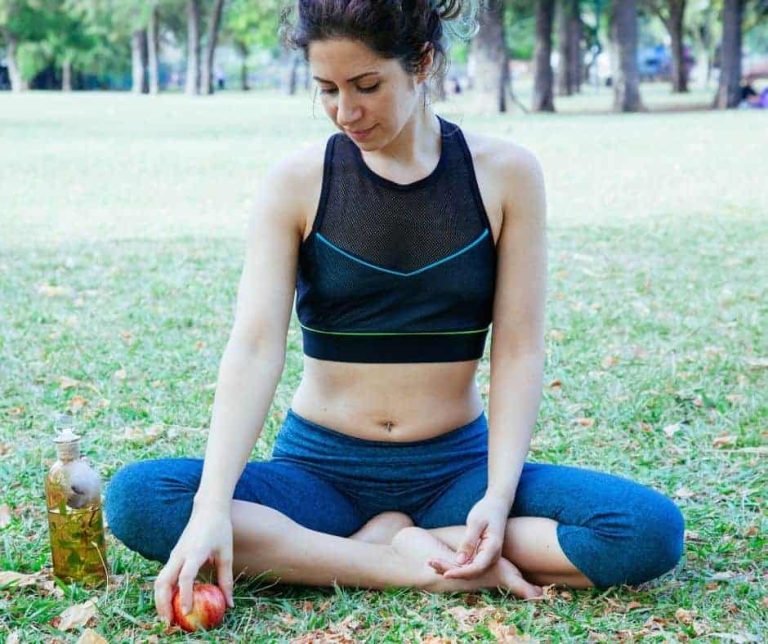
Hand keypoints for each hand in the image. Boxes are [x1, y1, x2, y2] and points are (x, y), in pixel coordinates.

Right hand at [153, 505, 234, 625]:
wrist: (208, 509)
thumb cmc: (220, 530)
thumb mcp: (226, 553)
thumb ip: (226, 579)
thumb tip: (230, 604)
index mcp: (195, 552)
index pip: (185, 577)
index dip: (185, 595)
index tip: (186, 612)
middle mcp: (180, 554)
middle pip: (163, 582)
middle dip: (163, 604)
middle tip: (169, 623)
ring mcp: (174, 555)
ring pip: (159, 580)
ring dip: (160, 600)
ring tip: (167, 618)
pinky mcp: (172, 556)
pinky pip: (163, 576)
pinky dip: (164, 592)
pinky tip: (170, 604)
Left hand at [430, 493, 510, 580]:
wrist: (496, 506)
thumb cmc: (486, 511)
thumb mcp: (475, 522)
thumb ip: (468, 541)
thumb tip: (459, 561)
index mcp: (493, 549)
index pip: (477, 568)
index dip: (460, 573)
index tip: (444, 574)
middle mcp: (492, 557)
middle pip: (471, 572)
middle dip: (451, 571)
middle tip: (430, 563)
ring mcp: (487, 558)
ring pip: (468, 571)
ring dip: (451, 569)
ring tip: (431, 563)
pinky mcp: (480, 556)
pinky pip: (468, 565)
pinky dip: (454, 565)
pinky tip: (439, 562)